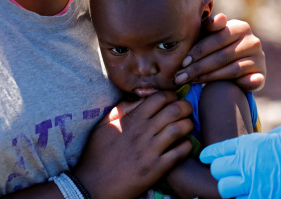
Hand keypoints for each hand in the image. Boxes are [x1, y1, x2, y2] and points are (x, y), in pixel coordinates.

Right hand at [74, 91, 193, 198]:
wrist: (92, 185)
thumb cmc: (97, 154)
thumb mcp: (104, 125)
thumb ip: (121, 109)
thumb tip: (139, 99)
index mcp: (132, 119)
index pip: (159, 97)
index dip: (171, 95)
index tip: (173, 100)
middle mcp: (143, 132)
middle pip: (175, 110)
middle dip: (185, 107)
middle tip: (186, 111)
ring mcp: (150, 150)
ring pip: (180, 128)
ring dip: (188, 125)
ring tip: (186, 127)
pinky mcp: (156, 169)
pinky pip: (180, 152)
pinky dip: (187, 146)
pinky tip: (183, 145)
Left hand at [175, 13, 265, 91]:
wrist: (237, 65)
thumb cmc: (216, 47)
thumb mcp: (209, 34)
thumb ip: (206, 22)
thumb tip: (210, 4)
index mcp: (240, 27)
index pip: (217, 39)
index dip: (198, 51)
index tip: (183, 62)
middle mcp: (253, 41)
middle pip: (222, 56)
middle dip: (198, 67)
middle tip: (180, 76)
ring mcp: (259, 58)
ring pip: (230, 70)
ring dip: (208, 78)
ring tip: (190, 82)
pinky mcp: (261, 75)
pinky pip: (248, 81)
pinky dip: (241, 84)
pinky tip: (224, 89)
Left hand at [199, 125, 280, 198]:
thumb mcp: (279, 134)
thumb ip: (259, 141)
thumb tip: (250, 146)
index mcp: (251, 145)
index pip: (218, 151)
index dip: (209, 154)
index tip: (206, 157)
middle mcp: (249, 165)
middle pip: (217, 171)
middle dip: (218, 170)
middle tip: (224, 170)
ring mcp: (258, 185)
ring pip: (225, 190)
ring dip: (228, 187)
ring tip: (236, 184)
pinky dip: (244, 197)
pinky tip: (251, 192)